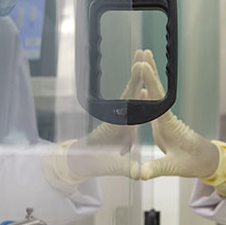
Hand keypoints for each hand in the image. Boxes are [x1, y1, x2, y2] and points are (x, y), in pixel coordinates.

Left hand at [65, 50, 149, 178]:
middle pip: (131, 89)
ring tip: (145, 59)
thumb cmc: (94, 163)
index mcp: (118, 123)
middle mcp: (119, 116)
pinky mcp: (123, 122)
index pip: (130, 100)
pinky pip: (133, 104)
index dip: (135, 84)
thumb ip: (124, 168)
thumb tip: (137, 173)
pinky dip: (139, 92)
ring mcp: (121, 117)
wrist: (81, 162)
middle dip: (138, 70)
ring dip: (138, 77)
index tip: (140, 68)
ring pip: (132, 93)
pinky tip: (144, 89)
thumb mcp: (111, 166)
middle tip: (143, 51)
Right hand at [137, 50, 219, 180]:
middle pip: (156, 90)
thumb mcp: (174, 167)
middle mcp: (166, 117)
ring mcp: (165, 119)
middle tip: (143, 52)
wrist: (207, 161)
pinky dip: (147, 93)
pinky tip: (141, 88)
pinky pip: (153, 104)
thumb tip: (140, 174)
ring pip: (154, 94)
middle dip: (150, 70)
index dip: (149, 81)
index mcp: (168, 124)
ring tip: (141, 61)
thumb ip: (156, 169)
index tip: (142, 65)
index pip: (156, 98)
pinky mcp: (163, 124)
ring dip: (149, 78)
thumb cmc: (194, 162)